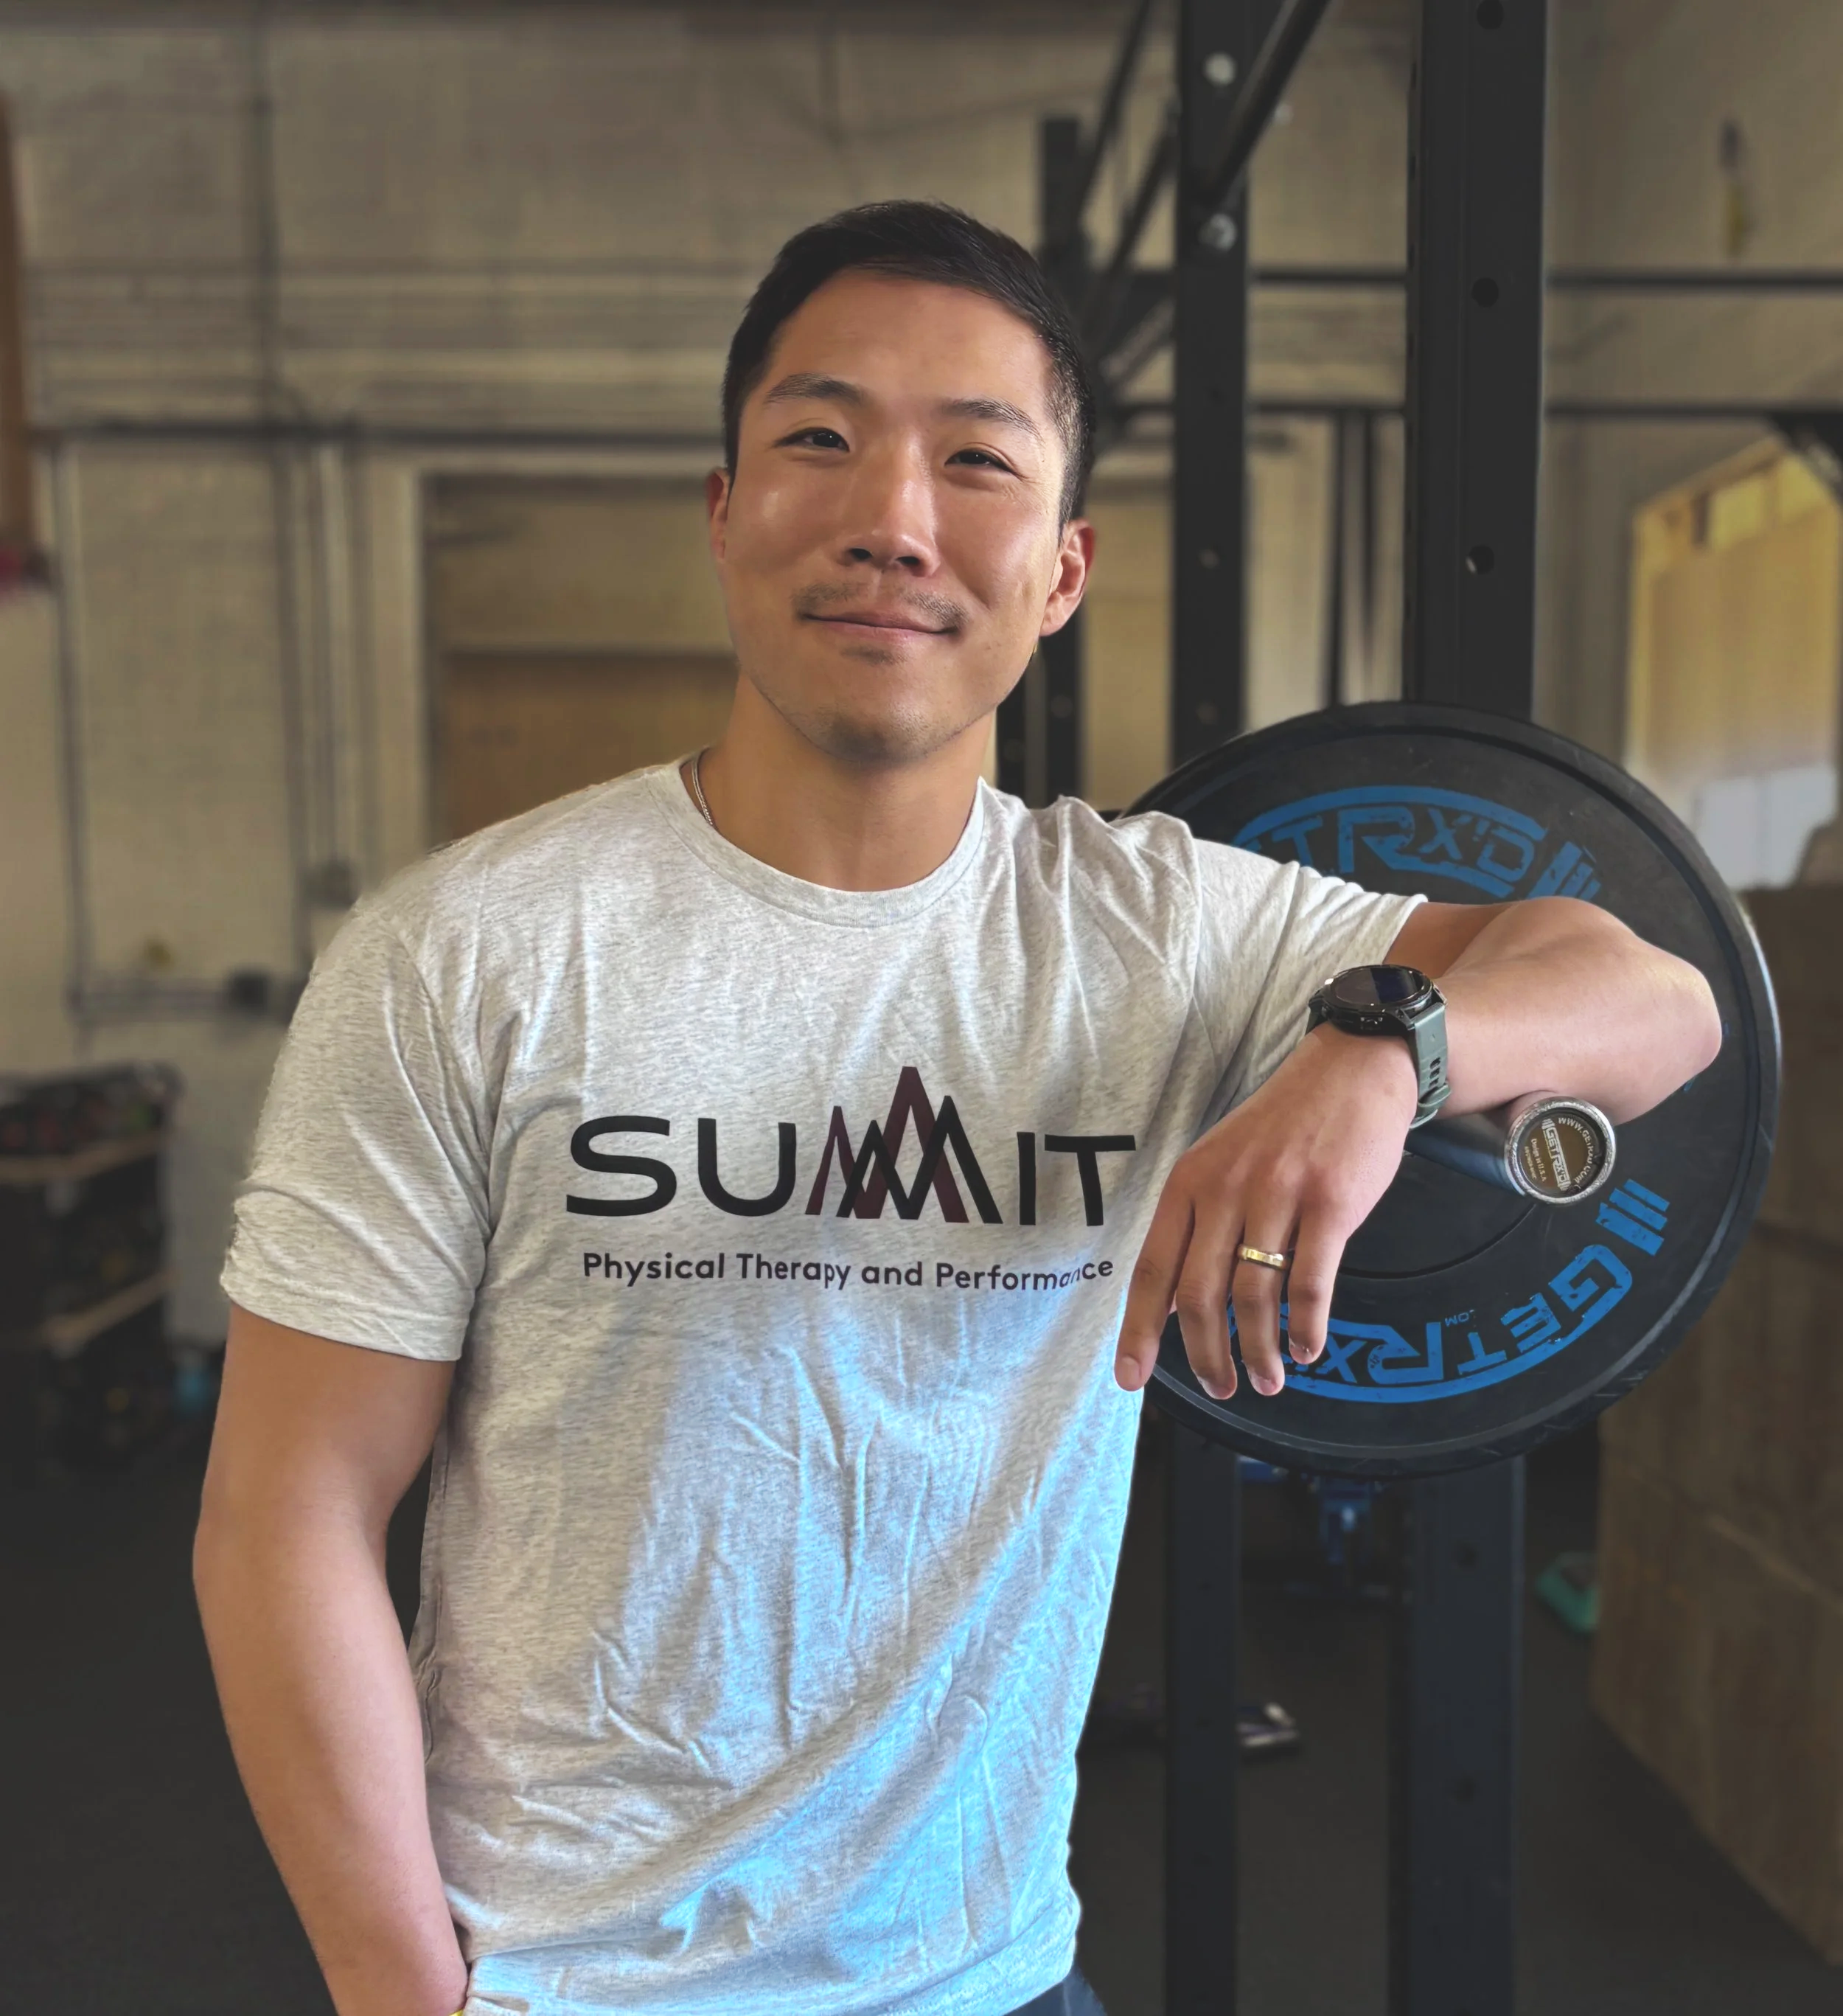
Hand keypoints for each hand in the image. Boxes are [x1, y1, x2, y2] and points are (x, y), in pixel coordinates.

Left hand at [1114, 1025, 1420, 1399]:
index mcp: (1188, 1182)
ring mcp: (1279, 1194)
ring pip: (1254, 1296)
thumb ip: (1195, 1226)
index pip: (1151, 1269)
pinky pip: (1311, 1283)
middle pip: (1200, 1295)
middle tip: (1220, 1389)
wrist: (1351, 1070)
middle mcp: (1225, 1189)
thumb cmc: (1283, 1128)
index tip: (1131, 1379)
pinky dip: (1306, 1328)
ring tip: (1268, 1379)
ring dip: (1258, 1352)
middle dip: (1206, 1356)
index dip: (1139, 1331)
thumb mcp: (1219, 1162)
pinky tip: (1306, 1348)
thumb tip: (1172, 1304)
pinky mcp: (1331, 1203)